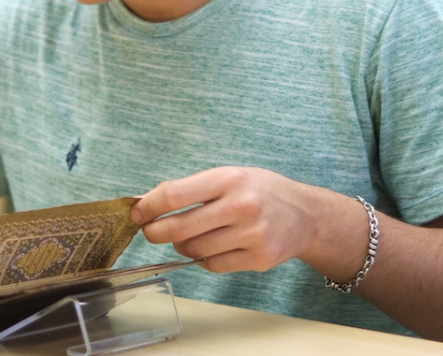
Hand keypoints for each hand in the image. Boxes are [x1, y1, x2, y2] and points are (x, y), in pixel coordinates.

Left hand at [132, 167, 324, 272]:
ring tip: (189, 237)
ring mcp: (251, 235)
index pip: (175, 195)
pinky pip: (212, 265)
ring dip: (182, 247)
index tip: (137, 212)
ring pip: (193, 250)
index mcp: (230, 178)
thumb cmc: (259, 191)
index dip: (148, 206)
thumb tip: (145, 202)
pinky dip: (204, 259)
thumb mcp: (229, 176)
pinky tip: (212, 247)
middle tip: (150, 231)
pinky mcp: (258, 258)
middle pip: (179, 228)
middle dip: (156, 232)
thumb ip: (191, 188)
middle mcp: (241, 206)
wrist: (306, 214)